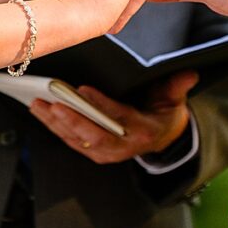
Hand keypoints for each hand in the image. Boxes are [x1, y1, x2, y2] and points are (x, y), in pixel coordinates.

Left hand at [28, 70, 198, 163]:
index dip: (101, 105)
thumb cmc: (165, 113)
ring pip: (77, 141)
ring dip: (55, 124)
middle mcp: (124, 146)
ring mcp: (108, 153)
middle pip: (93, 135)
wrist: (164, 139)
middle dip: (70, 120)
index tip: (83, 90)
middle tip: (50, 102)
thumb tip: (189, 74)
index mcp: (143, 130)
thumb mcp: (175, 100)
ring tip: (38, 104)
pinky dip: (55, 128)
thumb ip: (177, 86)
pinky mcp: (96, 153)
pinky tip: (42, 112)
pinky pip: (72, 142)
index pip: (119, 117)